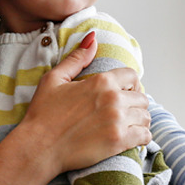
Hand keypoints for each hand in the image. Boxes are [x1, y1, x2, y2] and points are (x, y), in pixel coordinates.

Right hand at [16, 32, 150, 172]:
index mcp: (101, 82)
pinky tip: (132, 137)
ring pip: (145, 117)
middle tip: (124, 111)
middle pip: (141, 98)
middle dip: (134, 103)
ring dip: (139, 120)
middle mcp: (113, 99)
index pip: (132, 76)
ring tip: (128, 124)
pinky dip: (142, 136)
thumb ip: (77, 58)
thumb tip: (93, 38)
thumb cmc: (43, 114)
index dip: (129, 84)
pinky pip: (145, 136)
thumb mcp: (54, 79)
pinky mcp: (118, 142)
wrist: (39, 147)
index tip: (123, 93)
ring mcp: (118, 122)